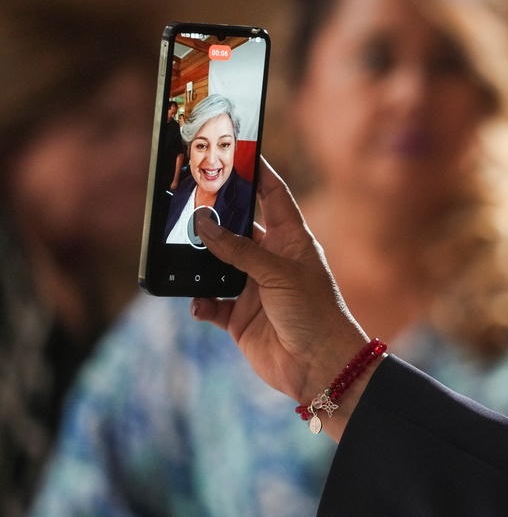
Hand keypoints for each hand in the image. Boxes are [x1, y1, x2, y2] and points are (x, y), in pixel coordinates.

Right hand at [190, 158, 370, 432]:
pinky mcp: (241, 319)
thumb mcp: (277, 273)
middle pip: (238, 228)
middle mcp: (272, 261)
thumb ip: (239, 249)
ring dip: (200, 260)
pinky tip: (197, 302)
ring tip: (178, 249)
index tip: (237, 149)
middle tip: (187, 196)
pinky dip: (200, 301)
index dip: (258, 172)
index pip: (273, 196)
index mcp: (292, 240)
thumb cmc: (314, 314)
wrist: (321, 367)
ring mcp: (255, 289)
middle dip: (214, 215)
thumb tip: (203, 223)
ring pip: (218, 265)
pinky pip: (211, 303)